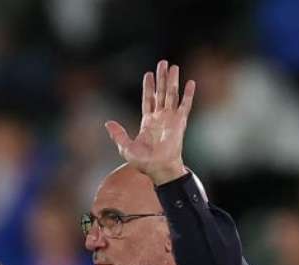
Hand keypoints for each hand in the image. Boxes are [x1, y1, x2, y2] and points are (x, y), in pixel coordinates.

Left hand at [105, 60, 195, 185]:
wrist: (158, 168)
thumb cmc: (143, 162)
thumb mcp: (125, 147)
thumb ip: (118, 134)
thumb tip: (107, 122)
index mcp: (148, 122)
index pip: (148, 99)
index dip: (148, 87)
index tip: (148, 74)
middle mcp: (160, 118)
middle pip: (161, 93)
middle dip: (161, 78)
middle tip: (163, 63)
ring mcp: (171, 119)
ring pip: (172, 95)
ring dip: (172, 81)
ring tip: (173, 67)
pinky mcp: (180, 122)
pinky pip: (185, 105)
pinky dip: (188, 94)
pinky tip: (191, 83)